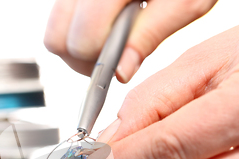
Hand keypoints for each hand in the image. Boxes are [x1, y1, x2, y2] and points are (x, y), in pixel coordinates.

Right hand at [44, 0, 217, 81]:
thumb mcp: (184, 1)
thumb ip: (148, 35)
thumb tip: (120, 72)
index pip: (81, 41)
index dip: (98, 63)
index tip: (117, 66)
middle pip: (56, 39)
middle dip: (82, 58)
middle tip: (113, 55)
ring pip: (54, 26)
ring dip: (78, 42)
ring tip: (111, 36)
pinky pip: (62, 11)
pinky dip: (77, 25)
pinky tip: (106, 18)